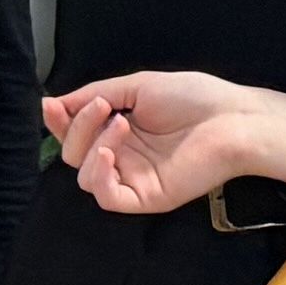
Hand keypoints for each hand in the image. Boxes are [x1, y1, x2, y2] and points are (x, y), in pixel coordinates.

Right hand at [40, 70, 285, 215]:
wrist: (234, 117)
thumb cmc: (194, 98)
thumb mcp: (137, 87)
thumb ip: (96, 94)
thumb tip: (53, 103)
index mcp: (118, 131)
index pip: (75, 134)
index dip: (59, 122)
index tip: (51, 106)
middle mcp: (122, 157)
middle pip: (73, 155)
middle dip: (78, 128)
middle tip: (103, 107)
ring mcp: (133, 179)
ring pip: (85, 177)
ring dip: (91, 145)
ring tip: (119, 123)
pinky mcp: (146, 197)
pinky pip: (107, 197)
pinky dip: (99, 177)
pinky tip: (107, 155)